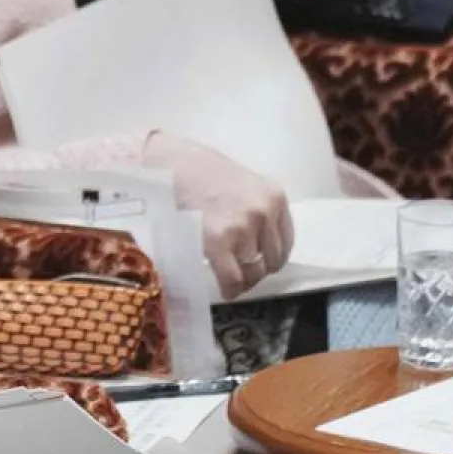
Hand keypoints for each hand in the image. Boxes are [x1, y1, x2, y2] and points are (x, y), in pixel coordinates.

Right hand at [143, 132, 292, 299]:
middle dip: (256, 271)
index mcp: (274, 196)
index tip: (259, 264)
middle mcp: (264, 211)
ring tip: (226, 277)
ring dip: (240, 278)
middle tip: (240, 274)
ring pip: (251, 271)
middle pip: (271, 260)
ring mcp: (242, 227)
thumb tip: (257, 247)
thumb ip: (255, 211)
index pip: (285, 242)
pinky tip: (223, 290)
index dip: (271, 258)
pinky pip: (231, 278)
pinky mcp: (218, 241)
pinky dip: (229, 289)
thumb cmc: (198, 171)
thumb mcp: (241, 185)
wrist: (167, 163)